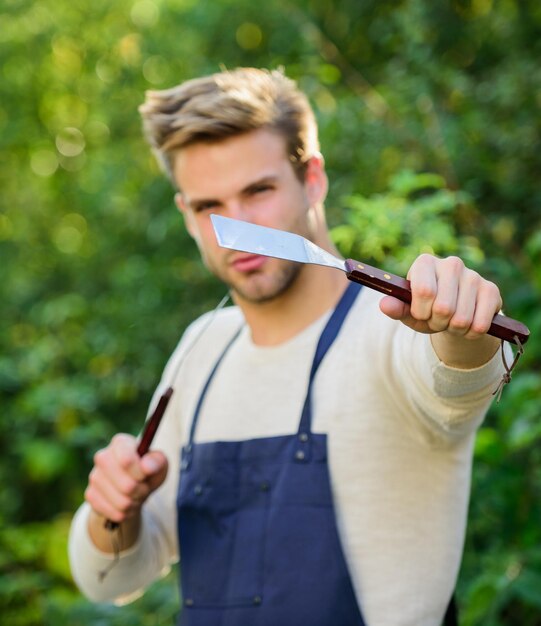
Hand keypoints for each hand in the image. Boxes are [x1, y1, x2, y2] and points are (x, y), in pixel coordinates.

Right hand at [85, 433, 167, 524]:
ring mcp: (94, 476)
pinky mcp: (90, 494)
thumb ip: (157, 462)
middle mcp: (103, 456)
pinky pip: (114, 512)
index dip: (140, 473)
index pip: (127, 461)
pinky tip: (126, 503)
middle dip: (141, 490)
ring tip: (136, 495)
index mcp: (120, 443)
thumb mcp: (159, 463)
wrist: (132, 487)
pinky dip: (125, 513)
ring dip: (135, 503)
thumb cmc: (148, 471)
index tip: (146, 475)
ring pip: (122, 502)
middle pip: (126, 485)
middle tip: (144, 487)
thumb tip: (146, 467)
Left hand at [379, 253, 501, 342]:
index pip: (425, 291)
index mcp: (425, 263)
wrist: (455, 314)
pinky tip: (468, 324)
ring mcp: (474, 275)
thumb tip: (384, 305)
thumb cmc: (426, 310)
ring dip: (454, 329)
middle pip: (444, 308)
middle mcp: (451, 263)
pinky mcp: (491, 290)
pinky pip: (480, 324)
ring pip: (462, 319)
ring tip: (451, 321)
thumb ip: (396, 308)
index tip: (420, 314)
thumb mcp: (409, 312)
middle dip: (437, 323)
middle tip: (437, 319)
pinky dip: (471, 333)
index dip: (421, 312)